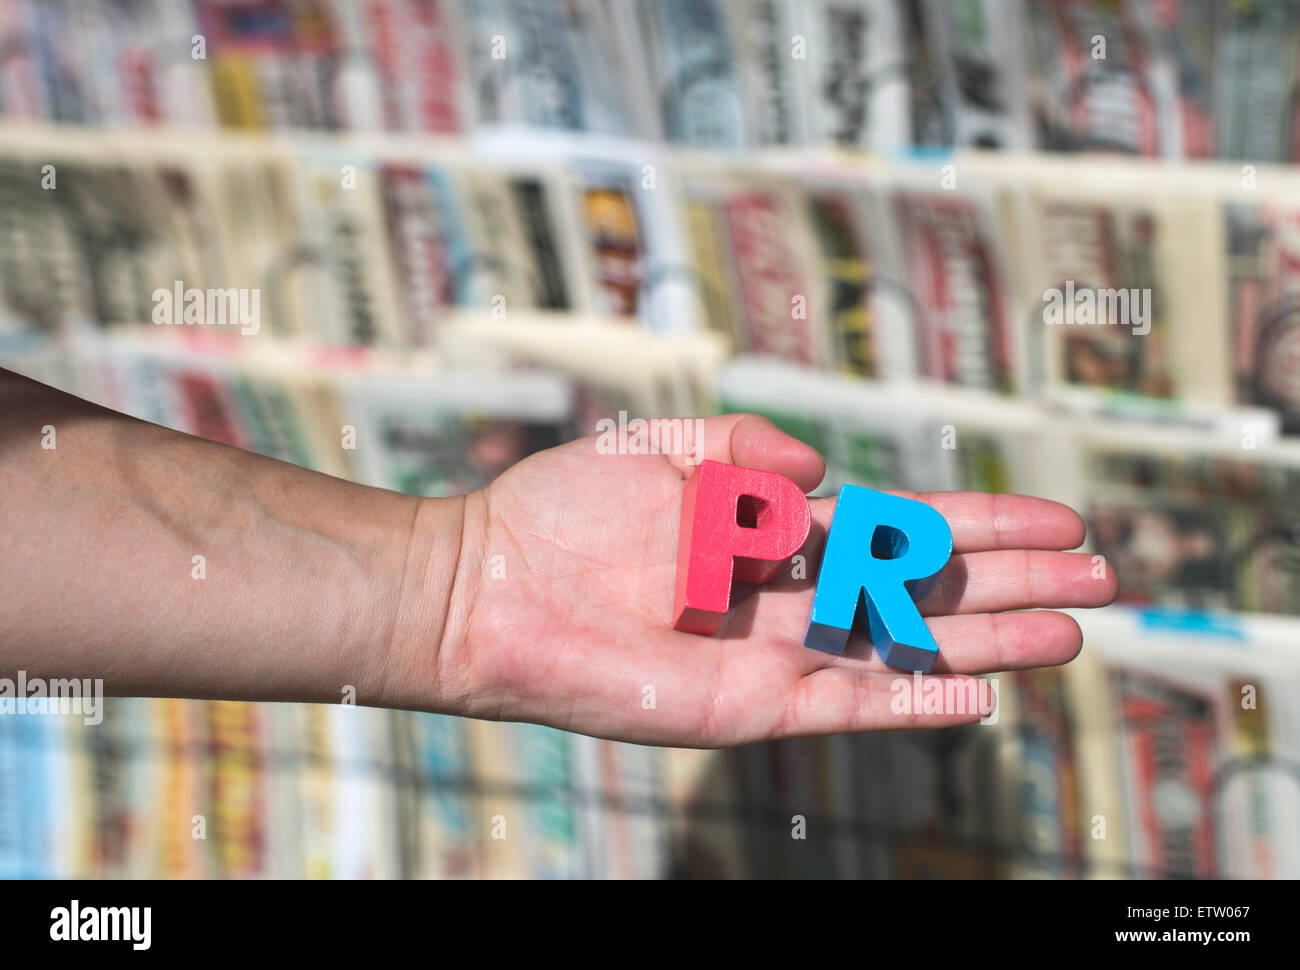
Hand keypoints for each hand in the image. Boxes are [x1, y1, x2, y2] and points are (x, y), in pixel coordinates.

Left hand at [419, 414, 1117, 746]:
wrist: (488, 582)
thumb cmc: (560, 510)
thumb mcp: (664, 446)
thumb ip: (747, 449)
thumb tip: (825, 470)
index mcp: (773, 534)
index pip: (899, 529)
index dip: (979, 522)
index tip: (1053, 515)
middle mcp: (787, 595)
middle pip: (926, 591)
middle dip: (1012, 582)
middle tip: (1103, 574)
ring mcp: (773, 653)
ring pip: (907, 651)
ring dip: (991, 645)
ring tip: (1077, 630)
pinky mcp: (746, 704)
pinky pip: (850, 707)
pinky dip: (917, 704)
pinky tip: (984, 697)